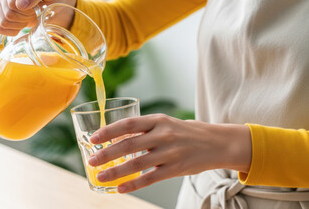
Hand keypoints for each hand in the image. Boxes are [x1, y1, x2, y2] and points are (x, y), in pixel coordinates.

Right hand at [0, 0, 76, 35]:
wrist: (53, 5)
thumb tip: (19, 4)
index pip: (12, 3)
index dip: (26, 11)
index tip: (36, 7)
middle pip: (8, 14)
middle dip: (25, 17)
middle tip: (35, 13)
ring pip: (4, 22)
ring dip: (20, 24)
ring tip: (29, 17)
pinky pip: (0, 29)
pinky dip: (14, 30)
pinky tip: (22, 23)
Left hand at [88, 114, 251, 192]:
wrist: (216, 143)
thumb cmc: (185, 132)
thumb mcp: (165, 123)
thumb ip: (144, 129)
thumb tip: (117, 137)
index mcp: (158, 120)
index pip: (129, 124)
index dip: (109, 130)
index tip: (93, 138)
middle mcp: (163, 134)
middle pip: (129, 144)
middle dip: (107, 153)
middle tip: (91, 160)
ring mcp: (170, 152)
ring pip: (137, 163)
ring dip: (115, 171)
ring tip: (101, 176)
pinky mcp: (175, 168)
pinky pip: (150, 178)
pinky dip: (133, 184)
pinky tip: (120, 188)